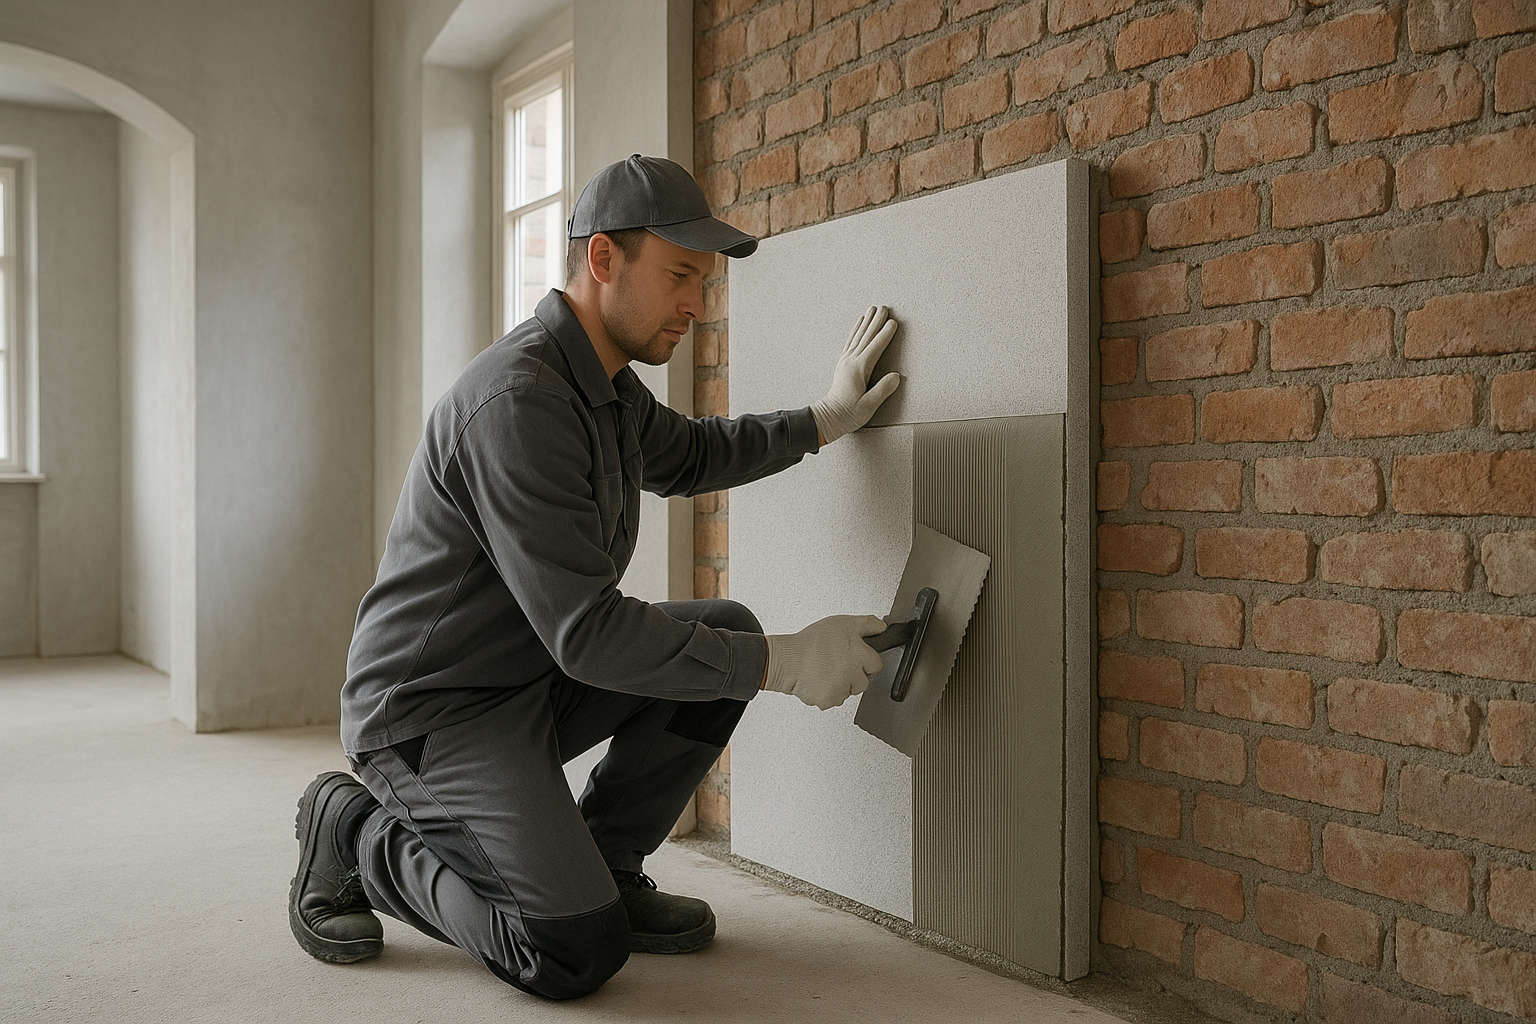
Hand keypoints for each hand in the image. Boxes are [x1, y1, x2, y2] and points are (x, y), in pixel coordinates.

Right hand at [762, 614, 886, 709]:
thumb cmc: (811, 641)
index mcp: (860, 655)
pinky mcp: (828, 700)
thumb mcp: (842, 623)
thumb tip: (882, 628)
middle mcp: (854, 674)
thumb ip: (867, 625)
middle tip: (838, 664)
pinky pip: (832, 700)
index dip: (865, 660)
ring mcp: (841, 689)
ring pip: (847, 692)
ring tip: (824, 670)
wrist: (786, 659)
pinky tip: (817, 680)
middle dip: (854, 675)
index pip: (876, 664)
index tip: (854, 658)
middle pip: (863, 682)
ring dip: (840, 685)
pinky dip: (825, 693)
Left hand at [810, 306, 901, 444]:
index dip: (885, 334)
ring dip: (866, 322)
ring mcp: (845, 361)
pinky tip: (859, 324)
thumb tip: (896, 376)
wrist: (829, 417)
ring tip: (872, 309)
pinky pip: (851, 341)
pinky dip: (856, 330)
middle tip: (884, 307)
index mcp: (859, 369)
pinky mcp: (843, 363)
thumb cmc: (849, 414)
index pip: (875, 347)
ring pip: (858, 336)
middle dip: (876, 321)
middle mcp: (851, 361)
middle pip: (866, 336)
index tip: (894, 322)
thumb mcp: (869, 406)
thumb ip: (882, 390)